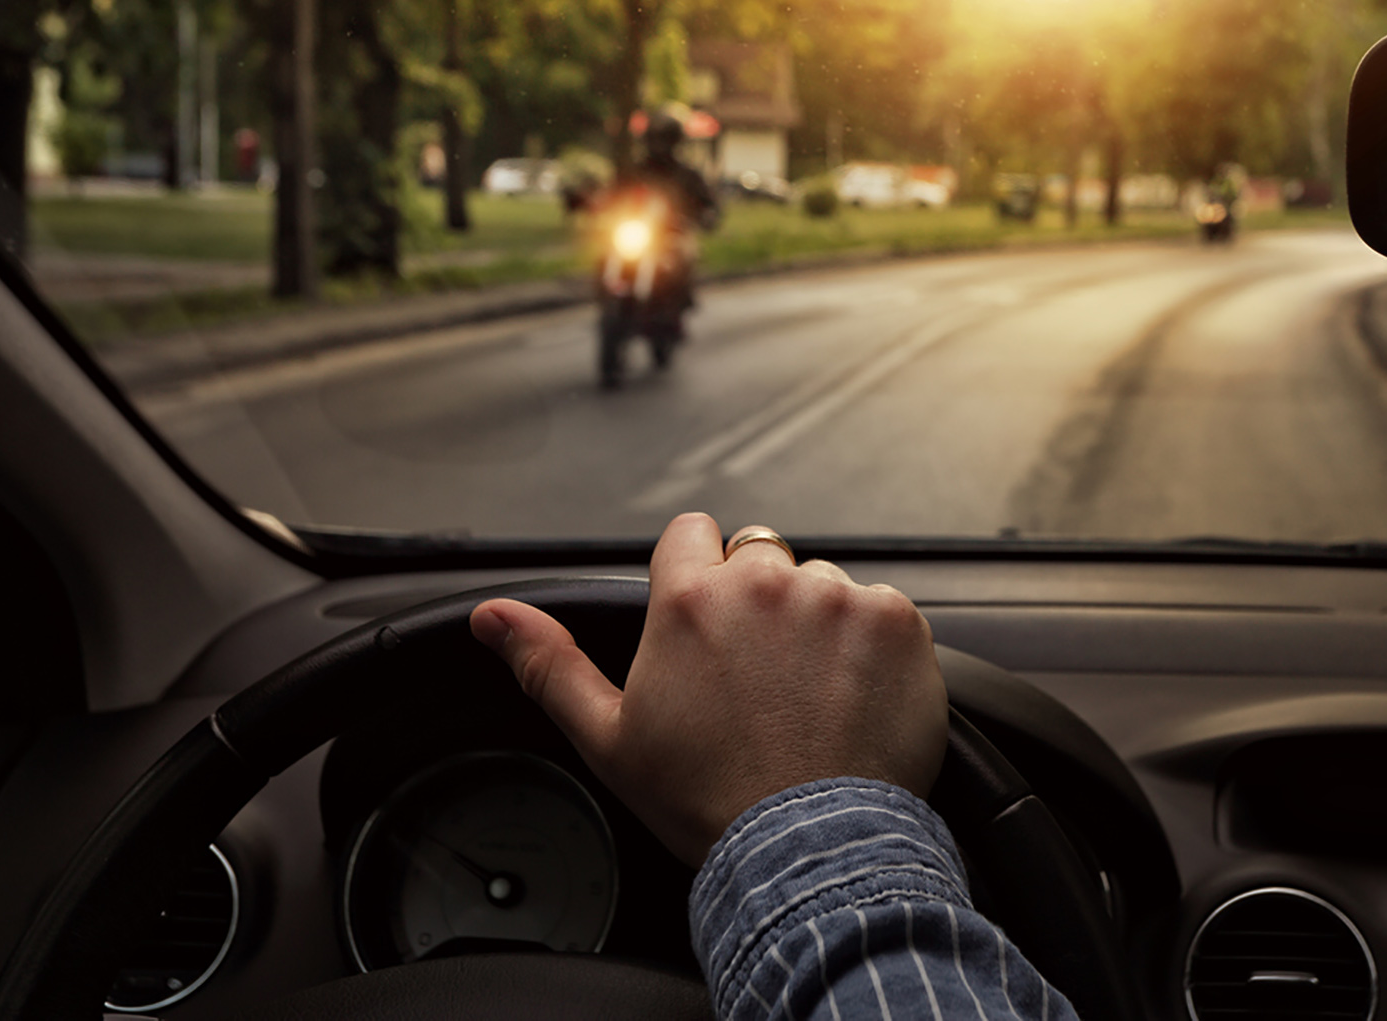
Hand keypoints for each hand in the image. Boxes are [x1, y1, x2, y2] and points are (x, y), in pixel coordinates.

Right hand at [470, 512, 948, 864]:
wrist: (808, 852)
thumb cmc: (708, 803)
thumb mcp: (608, 738)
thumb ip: (548, 662)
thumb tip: (492, 616)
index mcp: (688, 601)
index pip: (691, 534)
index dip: (697, 574)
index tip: (706, 624)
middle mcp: (764, 584)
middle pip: (760, 555)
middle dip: (758, 600)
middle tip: (759, 677)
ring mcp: (836, 597)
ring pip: (822, 584)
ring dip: (818, 623)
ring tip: (807, 698)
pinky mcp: (895, 621)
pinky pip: (881, 610)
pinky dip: (871, 648)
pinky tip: (851, 700)